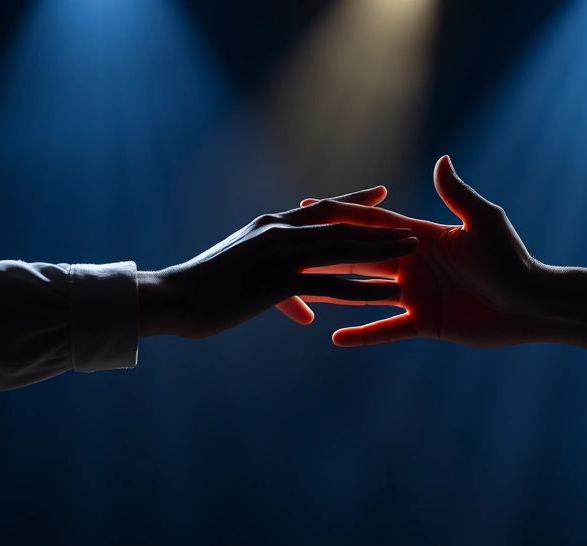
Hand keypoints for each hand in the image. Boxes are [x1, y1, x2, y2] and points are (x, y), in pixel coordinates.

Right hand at [137, 200, 417, 338]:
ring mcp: (280, 255)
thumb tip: (307, 311)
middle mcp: (280, 233)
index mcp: (272, 226)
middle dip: (379, 228)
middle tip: (412, 228)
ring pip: (341, 250)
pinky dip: (362, 291)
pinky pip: (331, 286)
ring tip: (411, 253)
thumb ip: (284, 292)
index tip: (381, 195)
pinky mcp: (278, 281)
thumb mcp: (246, 281)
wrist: (174, 297)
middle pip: (341, 226)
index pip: (322, 209)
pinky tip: (386, 297)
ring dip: (379, 251)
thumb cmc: (205, 288)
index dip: (354, 203)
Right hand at [290, 156, 586, 349]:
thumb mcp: (484, 222)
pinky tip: (335, 336)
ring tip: (301, 290)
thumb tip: (441, 160)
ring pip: (365, 294)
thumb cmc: (511, 260)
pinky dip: (362, 334)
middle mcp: (411, 265)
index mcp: (421, 238)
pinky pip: (385, 330)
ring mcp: (414, 295)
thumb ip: (457, 195)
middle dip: (328, 252)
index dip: (342, 215)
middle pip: (361, 256)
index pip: (373, 224)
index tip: (309, 206)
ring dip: (336, 292)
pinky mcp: (422, 323)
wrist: (531, 303)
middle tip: (289, 249)